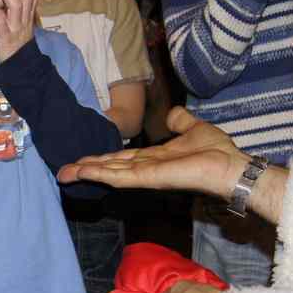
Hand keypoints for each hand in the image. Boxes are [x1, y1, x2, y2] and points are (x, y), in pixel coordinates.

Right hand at [59, 107, 246, 196]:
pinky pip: (120, 176)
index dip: (101, 159)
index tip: (82, 160)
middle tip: (62, 171)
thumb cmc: (216, 151)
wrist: (230, 166)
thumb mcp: (193, 127)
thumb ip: (179, 121)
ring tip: (64, 173)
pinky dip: (100, 174)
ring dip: (87, 172)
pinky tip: (83, 171)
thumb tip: (171, 114)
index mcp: (154, 158)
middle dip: (86, 168)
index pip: (121, 159)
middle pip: (109, 168)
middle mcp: (146, 168)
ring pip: (109, 173)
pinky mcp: (149, 178)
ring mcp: (146, 175)